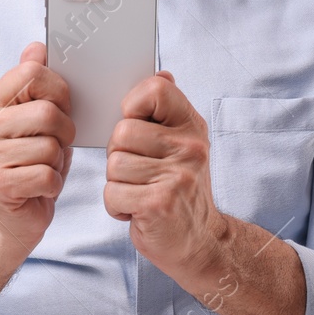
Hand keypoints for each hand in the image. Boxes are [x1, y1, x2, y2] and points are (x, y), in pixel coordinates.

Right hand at [0, 41, 75, 264]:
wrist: (6, 218)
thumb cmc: (26, 164)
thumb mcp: (32, 120)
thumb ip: (34, 85)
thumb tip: (36, 47)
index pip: (32, 73)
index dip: (59, 91)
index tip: (59, 107)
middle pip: (48, 113)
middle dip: (64, 132)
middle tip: (55, 145)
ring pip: (50, 147)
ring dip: (57, 162)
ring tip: (43, 167)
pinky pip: (47, 175)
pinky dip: (53, 184)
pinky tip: (39, 187)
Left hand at [104, 70, 228, 276]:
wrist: (200, 242)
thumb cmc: (181, 191)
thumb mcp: (183, 145)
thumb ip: (167, 111)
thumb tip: (161, 72)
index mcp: (191, 126)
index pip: (155, 88)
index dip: (133, 105)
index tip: (137, 126)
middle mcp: (189, 147)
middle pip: (122, 132)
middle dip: (119, 155)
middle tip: (138, 172)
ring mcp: (177, 175)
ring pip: (114, 164)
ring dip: (117, 184)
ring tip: (139, 192)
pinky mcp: (160, 203)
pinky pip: (113, 193)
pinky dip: (117, 206)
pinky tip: (136, 209)